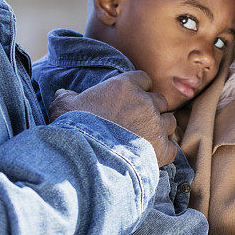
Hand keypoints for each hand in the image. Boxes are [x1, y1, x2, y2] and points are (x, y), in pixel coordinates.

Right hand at [48, 70, 177, 166]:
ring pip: (170, 122)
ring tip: (147, 138)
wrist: (86, 155)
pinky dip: (165, 151)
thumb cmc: (75, 127)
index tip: (133, 98)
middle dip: (152, 109)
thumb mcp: (64, 106)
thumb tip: (61, 94)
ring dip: (161, 129)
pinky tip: (153, 155)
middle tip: (139, 121)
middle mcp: (145, 101)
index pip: (144, 79)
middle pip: (160, 101)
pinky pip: (172, 147)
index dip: (140, 89)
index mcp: (126, 85)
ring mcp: (156, 125)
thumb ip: (66, 97)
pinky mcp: (161, 148)